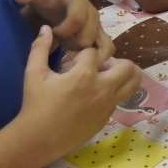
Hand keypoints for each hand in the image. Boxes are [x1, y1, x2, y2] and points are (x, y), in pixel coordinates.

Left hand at [16, 0, 112, 63]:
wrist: (54, 6)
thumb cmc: (46, 1)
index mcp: (78, 1)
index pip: (77, 19)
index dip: (63, 30)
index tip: (52, 33)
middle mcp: (92, 12)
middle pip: (88, 36)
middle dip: (71, 44)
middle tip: (59, 44)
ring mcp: (99, 25)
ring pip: (102, 46)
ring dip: (84, 53)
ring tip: (69, 51)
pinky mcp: (100, 36)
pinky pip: (106, 50)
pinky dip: (97, 59)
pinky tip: (79, 60)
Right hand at [17, 26, 140, 161]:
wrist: (38, 139)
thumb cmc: (35, 104)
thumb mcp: (33, 74)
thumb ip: (40, 48)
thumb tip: (46, 28)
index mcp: (84, 75)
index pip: (95, 52)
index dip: (83, 53)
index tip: (73, 63)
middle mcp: (102, 89)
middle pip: (127, 65)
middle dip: (114, 61)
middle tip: (97, 67)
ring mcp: (107, 105)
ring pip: (134, 83)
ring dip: (124, 76)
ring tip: (106, 77)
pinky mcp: (107, 118)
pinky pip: (120, 99)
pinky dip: (113, 93)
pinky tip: (94, 97)